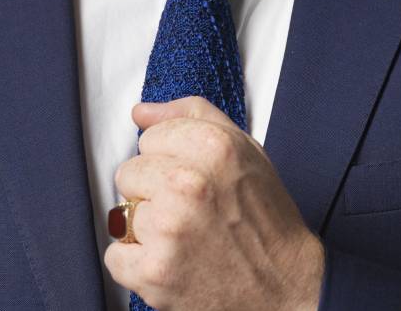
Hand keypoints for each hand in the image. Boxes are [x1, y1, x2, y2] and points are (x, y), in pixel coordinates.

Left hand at [104, 95, 324, 310]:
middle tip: (189, 211)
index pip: (150, 137)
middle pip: (129, 173)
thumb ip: (191, 115)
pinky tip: (171, 262)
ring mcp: (169, 228)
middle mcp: (188, 182)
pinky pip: (115, 256)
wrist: (285, 289)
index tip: (194, 179)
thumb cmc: (265, 218)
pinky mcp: (154, 272)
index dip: (170, 159)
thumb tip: (141, 111)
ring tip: (185, 238)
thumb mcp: (244, 149)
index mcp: (212, 145)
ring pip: (123, 213)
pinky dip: (137, 265)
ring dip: (148, 229)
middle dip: (153, 191)